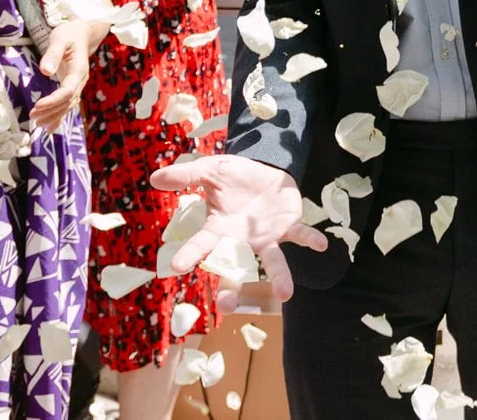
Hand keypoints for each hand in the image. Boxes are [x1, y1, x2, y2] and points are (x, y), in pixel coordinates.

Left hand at [28, 20, 94, 131]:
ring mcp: (78, 84)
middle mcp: (81, 80)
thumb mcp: (60, 39)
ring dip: (54, 116)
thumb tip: (45, 71)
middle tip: (33, 117)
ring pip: (68, 105)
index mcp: (79, 70)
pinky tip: (51, 127)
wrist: (82, 33)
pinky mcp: (73, 86)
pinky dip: (60, 116)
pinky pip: (68, 104)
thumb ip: (53, 54)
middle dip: (51, 111)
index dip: (53, 101)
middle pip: (68, 101)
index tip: (37, 106)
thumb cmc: (69, 34)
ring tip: (38, 124)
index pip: (68, 91)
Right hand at [149, 155, 327, 303]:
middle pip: (235, 269)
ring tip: (286, 294)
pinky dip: (310, 239)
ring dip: (279, 277)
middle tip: (227, 307)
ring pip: (272, 261)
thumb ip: (186, 175)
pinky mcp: (289, 227)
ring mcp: (267, 237)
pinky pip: (300, 235)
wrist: (264, 170)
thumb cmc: (233, 177)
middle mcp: (242, 241)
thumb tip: (154, 177)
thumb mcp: (210, 171)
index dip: (189, 255)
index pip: (201, 245)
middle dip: (231, 288)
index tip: (176, 267)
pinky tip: (321, 245)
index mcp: (219, 230)